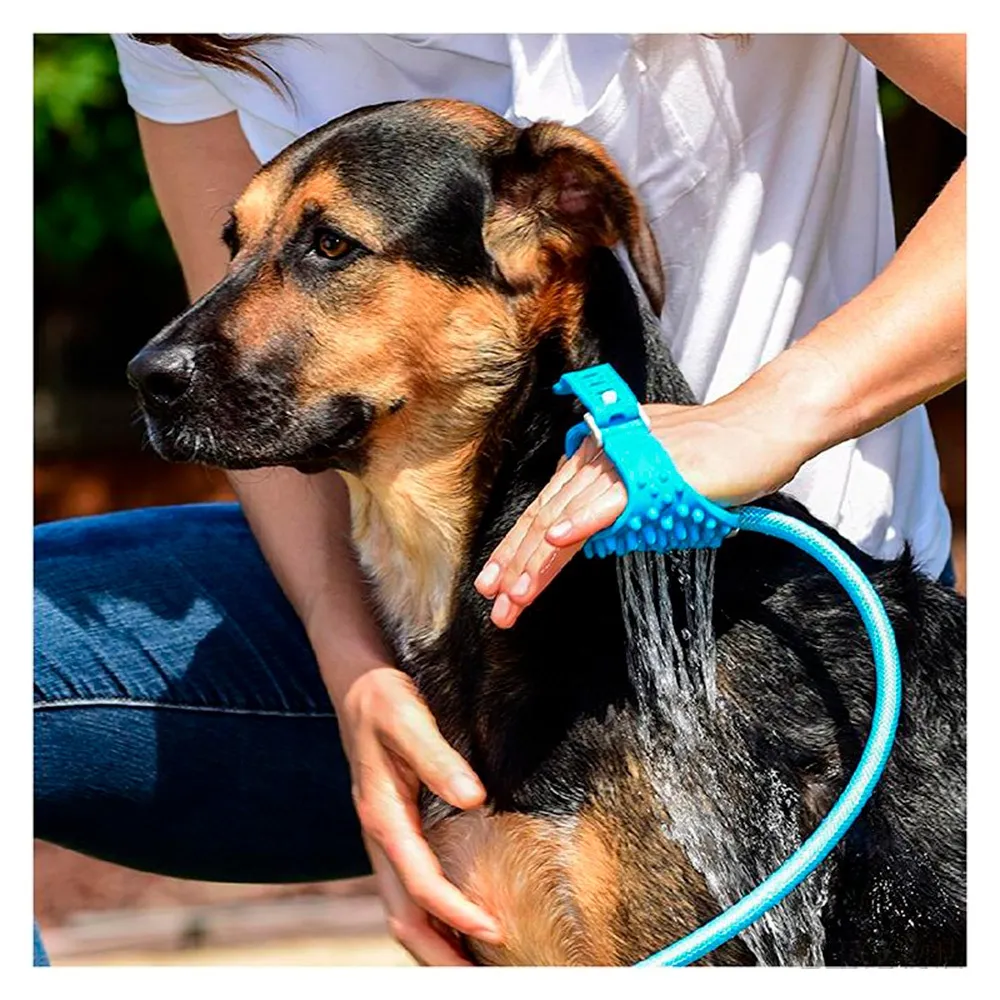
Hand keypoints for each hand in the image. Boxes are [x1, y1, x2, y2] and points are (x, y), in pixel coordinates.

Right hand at [337, 666, 502, 963]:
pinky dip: (432, 916)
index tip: (493, 929)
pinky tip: (459, 922)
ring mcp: (385, 838)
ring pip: (402, 910)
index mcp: (382, 815)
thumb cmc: (383, 698)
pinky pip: (408, 889)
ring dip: (435, 943)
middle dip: (439, 955)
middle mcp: (380, 836)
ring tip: (474, 966)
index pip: (418, 884)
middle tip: (484, 977)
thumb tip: (474, 798)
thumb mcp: (408, 717)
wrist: (356, 683)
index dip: (454, 912)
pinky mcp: (394, 831)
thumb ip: (438, 757)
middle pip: (402, 917)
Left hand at [475, 398, 809, 628]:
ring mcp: (619, 465)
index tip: (497, 586)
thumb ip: (616, 500)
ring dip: (537, 563)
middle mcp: (595, 458)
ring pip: (566, 519)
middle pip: (544, 520)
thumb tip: (594, 531)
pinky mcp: (647, 473)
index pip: (545, 512)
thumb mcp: (650, 478)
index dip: (517, 551)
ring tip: (515, 598)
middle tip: (495, 605)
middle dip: (515, 566)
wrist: (758, 428)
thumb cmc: (712, 456)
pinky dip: (578, 524)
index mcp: (591, 459)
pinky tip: (554, 544)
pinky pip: (605, 504)